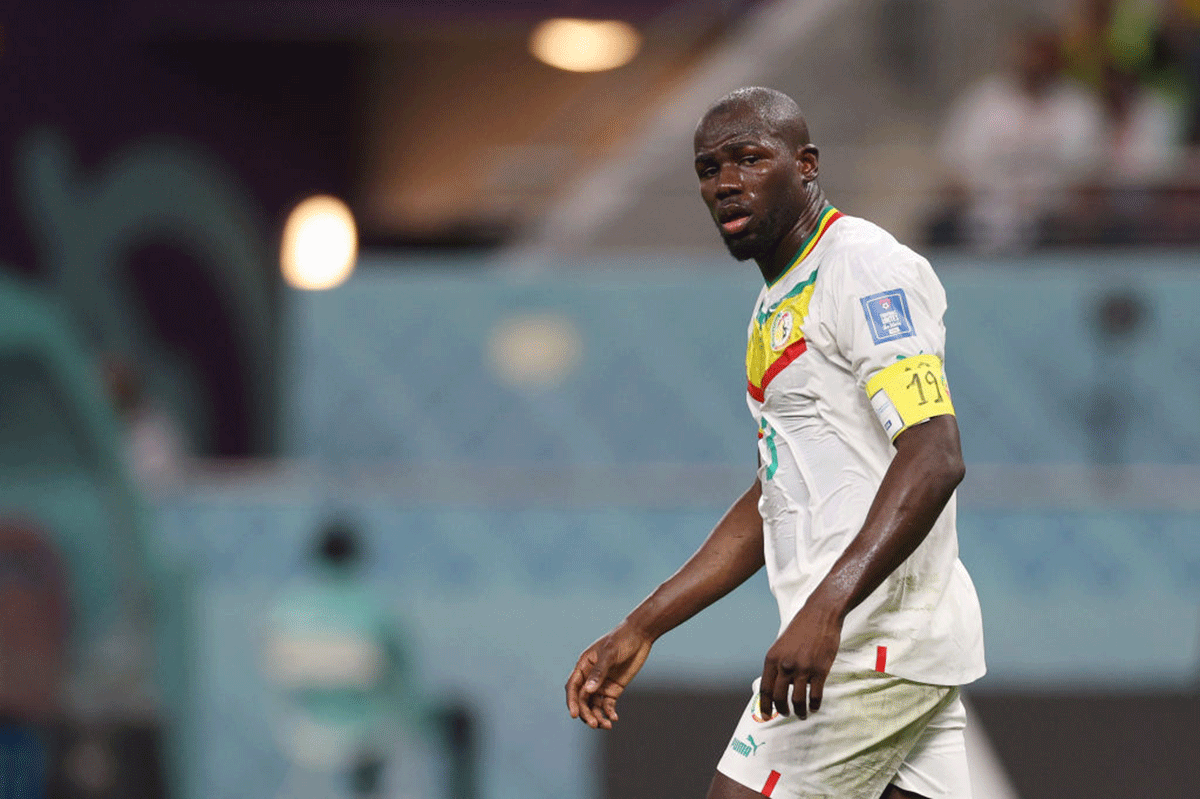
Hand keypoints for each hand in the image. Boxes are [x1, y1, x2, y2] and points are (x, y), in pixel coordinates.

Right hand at [565, 621, 653, 728]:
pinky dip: (609, 713)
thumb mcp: (610, 654)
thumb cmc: (621, 640)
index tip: (574, 715)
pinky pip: (607, 705)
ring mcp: (602, 684)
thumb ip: (599, 672)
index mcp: (584, 666)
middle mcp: (590, 677)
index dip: (572, 702)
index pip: (573, 687)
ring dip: (598, 716)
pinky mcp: (613, 689)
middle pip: (583, 700)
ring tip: (606, 725)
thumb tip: (588, 690)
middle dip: (586, 713)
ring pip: (594, 705)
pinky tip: (614, 718)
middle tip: (594, 724)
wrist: (640, 636)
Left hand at [759, 600, 841, 719]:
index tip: (767, 716)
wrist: (820, 615)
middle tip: (787, 714)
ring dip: (799, 711)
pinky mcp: (819, 670)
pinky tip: (814, 707)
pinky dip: (814, 705)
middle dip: (782, 710)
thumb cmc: (801, 629)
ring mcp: (802, 669)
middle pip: (779, 698)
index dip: (765, 706)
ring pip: (797, 701)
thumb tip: (777, 686)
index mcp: (772, 659)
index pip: (765, 689)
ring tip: (802, 714)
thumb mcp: (781, 646)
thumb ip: (778, 665)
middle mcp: (784, 665)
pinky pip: (815, 696)